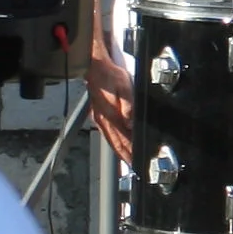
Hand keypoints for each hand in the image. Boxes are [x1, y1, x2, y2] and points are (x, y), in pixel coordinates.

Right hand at [86, 42, 134, 160]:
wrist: (96, 67)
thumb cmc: (110, 75)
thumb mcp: (125, 87)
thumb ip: (129, 106)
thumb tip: (131, 123)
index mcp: (110, 116)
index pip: (122, 140)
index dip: (129, 153)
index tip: (136, 163)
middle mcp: (104, 120)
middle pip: (116, 144)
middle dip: (125, 156)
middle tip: (133, 166)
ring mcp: (100, 119)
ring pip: (111, 140)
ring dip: (120, 151)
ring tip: (127, 160)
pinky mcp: (99, 115)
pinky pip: (107, 134)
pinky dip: (114, 142)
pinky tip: (117, 144)